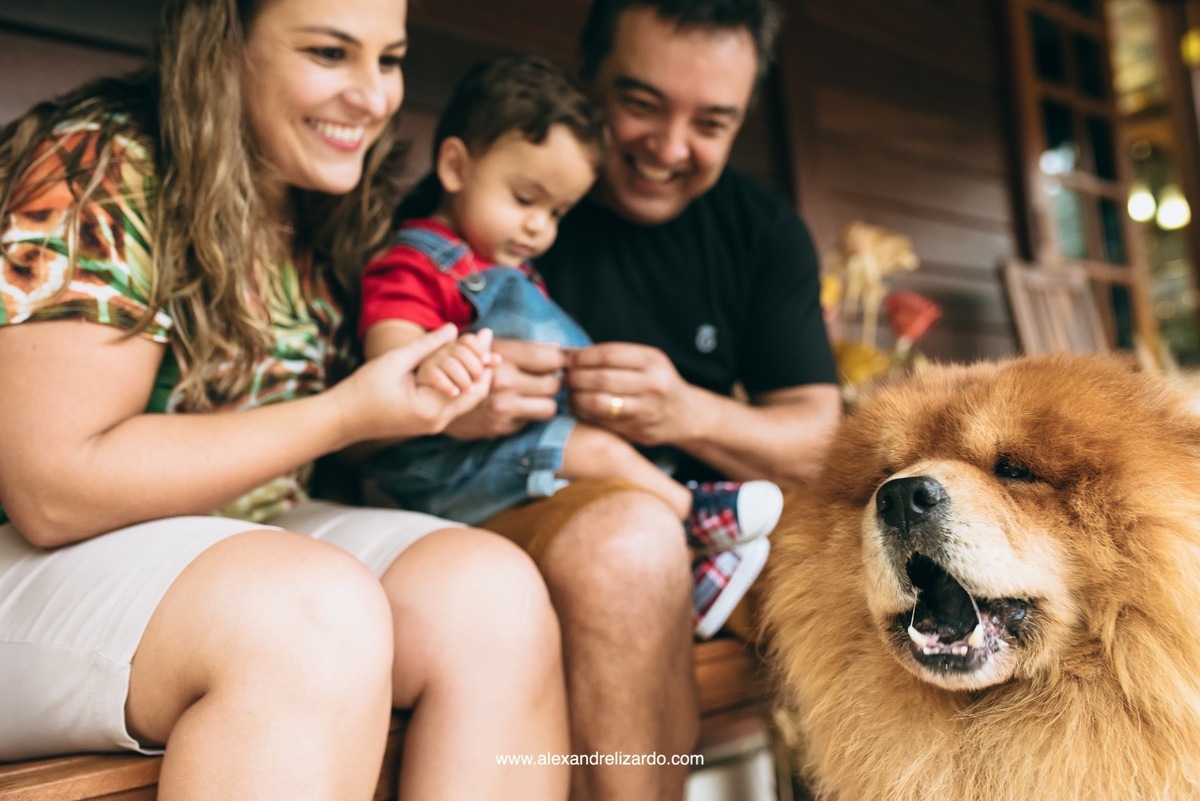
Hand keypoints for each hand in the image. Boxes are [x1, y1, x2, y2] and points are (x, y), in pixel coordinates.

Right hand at [333, 324, 493, 442]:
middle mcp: (438, 421)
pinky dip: (460, 383)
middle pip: (476, 394)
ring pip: (467, 399)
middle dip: (482, 366)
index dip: (482, 359)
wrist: (343, 418)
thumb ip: (427, 346)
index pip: (473, 385)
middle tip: (485, 339)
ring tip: (476, 348)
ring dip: (473, 375)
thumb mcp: (396, 361)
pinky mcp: (428, 422)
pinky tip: (460, 363)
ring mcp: (434, 424)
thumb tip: (453, 328)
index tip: (485, 334)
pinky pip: (453, 402)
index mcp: (431, 408)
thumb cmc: (363, 388)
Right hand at [442, 338, 565, 439]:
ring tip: (537, 395)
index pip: (552, 358)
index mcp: (505, 357)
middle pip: (555, 384)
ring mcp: (502, 408)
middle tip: (548, 380)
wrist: (434, 394)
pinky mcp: (499, 427)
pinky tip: (516, 406)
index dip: (563, 361)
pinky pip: (529, 422)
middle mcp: (505, 382)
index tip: (563, 363)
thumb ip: (523, 349)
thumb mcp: (491, 348)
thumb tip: (557, 348)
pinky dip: (527, 415)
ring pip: (549, 407)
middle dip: (555, 382)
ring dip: (546, 401)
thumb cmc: (467, 365)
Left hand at [566, 342, 695, 446]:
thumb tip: (567, 352)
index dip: (581, 357)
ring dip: (576, 398)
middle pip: (601, 378)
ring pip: (598, 402)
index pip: (608, 354)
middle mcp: (652, 383)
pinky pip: (602, 421)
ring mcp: (646, 408)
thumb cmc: (656, 383)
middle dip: (575, 378)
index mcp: (652, 360)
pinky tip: (578, 408)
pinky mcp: (638, 429)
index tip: (567, 360)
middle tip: (563, 379)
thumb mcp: (644, 361)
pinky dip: (584, 414)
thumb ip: (610, 356)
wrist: (686, 415)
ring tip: (568, 394)